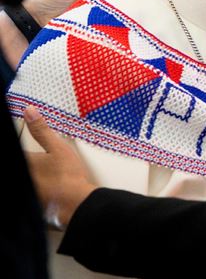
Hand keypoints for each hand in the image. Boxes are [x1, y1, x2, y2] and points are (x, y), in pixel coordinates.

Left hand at [22, 107, 95, 229]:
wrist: (76, 203)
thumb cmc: (68, 177)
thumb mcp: (58, 148)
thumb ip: (41, 130)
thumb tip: (29, 111)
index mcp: (26, 162)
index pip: (19, 151)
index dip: (25, 149)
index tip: (32, 153)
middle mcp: (25, 177)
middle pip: (24, 163)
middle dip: (31, 161)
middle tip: (41, 161)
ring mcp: (30, 190)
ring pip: (30, 179)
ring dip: (36, 174)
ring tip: (46, 173)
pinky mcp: (35, 203)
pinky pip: (35, 192)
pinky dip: (39, 188)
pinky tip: (46, 187)